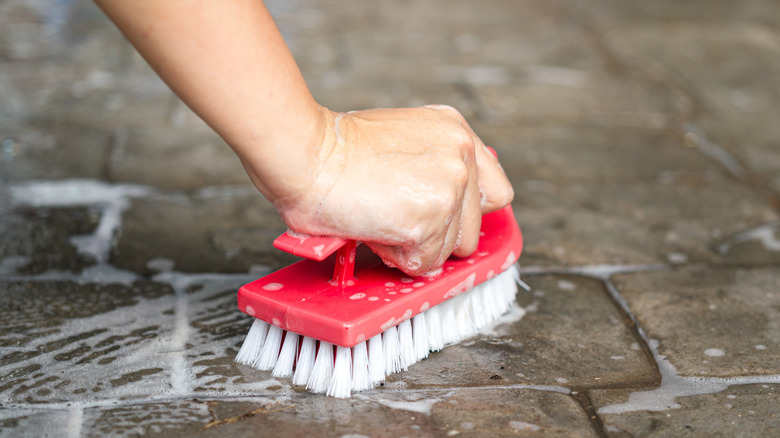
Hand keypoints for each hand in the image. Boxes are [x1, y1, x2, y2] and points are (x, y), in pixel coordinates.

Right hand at [268, 105, 513, 275]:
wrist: (305, 154)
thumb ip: (431, 167)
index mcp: (456, 132)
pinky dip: (394, 256)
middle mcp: (462, 157)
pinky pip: (421, 264)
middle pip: (472, 231)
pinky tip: (373, 226)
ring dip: (411, 246)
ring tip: (378, 215)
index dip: (468, 214)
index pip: (495, 192)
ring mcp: (450, 189)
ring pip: (445, 252)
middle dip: (435, 236)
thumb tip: (441, 209)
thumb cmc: (334, 150)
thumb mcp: (402, 140)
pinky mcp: (429, 221)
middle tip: (396, 218)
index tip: (446, 221)